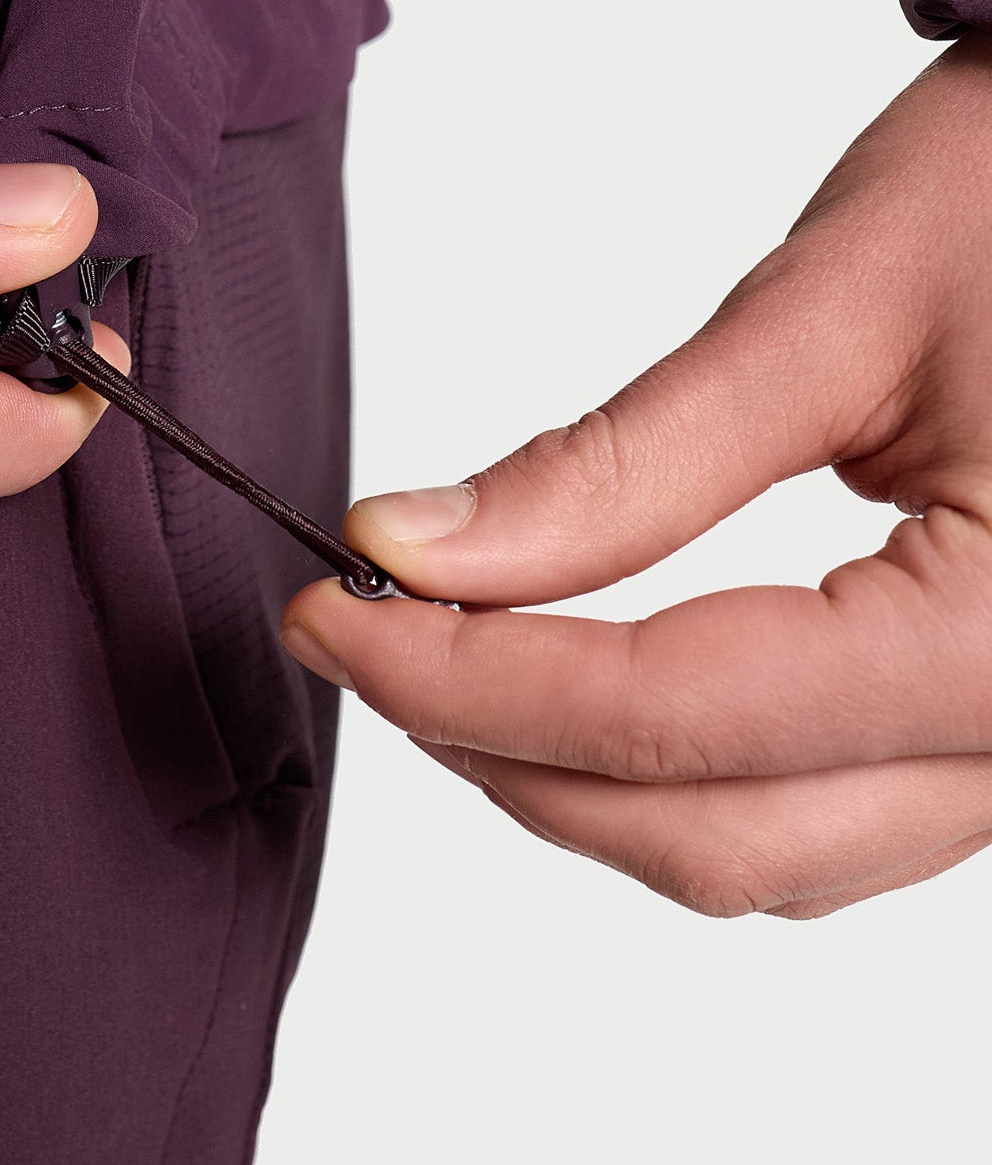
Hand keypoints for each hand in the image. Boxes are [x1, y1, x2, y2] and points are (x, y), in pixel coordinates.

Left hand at [283, 41, 991, 918]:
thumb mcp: (832, 310)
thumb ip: (621, 464)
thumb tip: (415, 551)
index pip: (672, 718)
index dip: (468, 683)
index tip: (332, 616)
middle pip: (710, 834)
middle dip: (505, 752)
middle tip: (367, 640)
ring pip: (762, 854)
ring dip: (582, 786)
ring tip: (453, 662)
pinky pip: (820, 818)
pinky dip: (679, 776)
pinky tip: (581, 690)